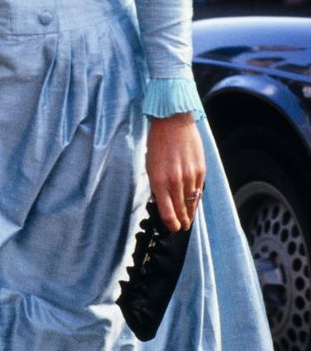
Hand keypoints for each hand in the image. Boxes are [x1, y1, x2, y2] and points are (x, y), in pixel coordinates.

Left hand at [146, 114, 204, 231]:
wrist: (173, 122)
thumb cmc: (158, 143)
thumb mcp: (150, 166)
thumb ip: (156, 185)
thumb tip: (160, 200)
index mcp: (159, 182)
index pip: (167, 212)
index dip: (171, 224)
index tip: (173, 228)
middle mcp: (175, 182)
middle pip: (181, 210)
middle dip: (182, 221)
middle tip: (182, 227)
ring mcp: (190, 176)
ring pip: (192, 202)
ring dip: (191, 213)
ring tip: (189, 219)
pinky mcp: (201, 170)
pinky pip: (199, 190)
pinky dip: (197, 199)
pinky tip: (194, 203)